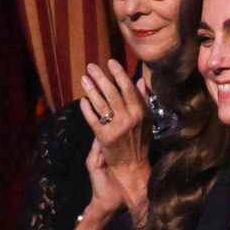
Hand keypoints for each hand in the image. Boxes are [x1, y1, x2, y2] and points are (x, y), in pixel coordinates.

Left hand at [79, 60, 151, 211]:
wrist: (132, 167)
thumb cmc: (140, 142)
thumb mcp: (146, 120)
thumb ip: (142, 100)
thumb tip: (139, 81)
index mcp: (141, 113)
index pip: (129, 89)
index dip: (119, 74)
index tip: (111, 62)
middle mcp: (129, 119)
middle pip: (112, 93)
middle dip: (101, 78)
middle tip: (91, 66)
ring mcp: (116, 128)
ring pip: (101, 104)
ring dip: (91, 90)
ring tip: (84, 78)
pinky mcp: (104, 138)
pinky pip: (93, 120)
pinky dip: (87, 110)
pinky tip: (82, 101)